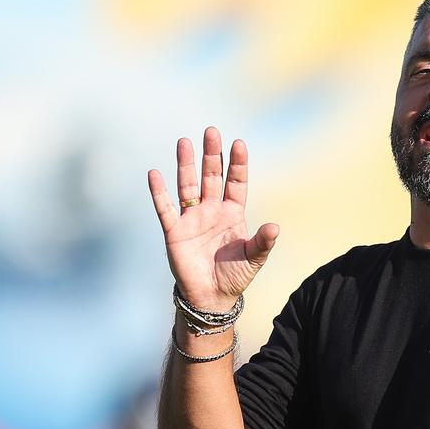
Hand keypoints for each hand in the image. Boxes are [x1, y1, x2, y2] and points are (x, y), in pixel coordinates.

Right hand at [147, 126, 280, 312]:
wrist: (210, 297)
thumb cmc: (234, 276)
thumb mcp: (254, 258)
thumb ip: (263, 242)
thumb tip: (274, 227)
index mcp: (233, 213)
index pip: (236, 182)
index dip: (237, 164)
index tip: (238, 143)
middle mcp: (212, 211)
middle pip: (211, 176)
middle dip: (211, 154)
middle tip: (211, 131)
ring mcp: (192, 219)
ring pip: (188, 185)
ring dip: (186, 164)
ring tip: (184, 142)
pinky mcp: (174, 231)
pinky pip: (165, 208)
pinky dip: (159, 192)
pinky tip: (154, 173)